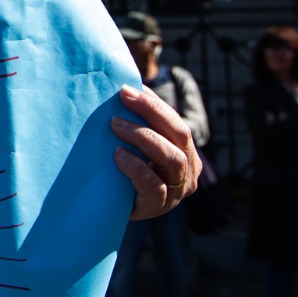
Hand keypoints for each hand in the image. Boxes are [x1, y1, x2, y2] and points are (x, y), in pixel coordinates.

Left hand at [111, 84, 202, 220]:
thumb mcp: (135, 144)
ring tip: (115, 126)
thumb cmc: (123, 170)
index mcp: (186, 151)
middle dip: (151, 113)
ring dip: (143, 137)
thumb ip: (138, 122)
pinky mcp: (158, 208)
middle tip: (122, 100)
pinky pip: (155, 186)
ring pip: (173, 159)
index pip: (176, 122)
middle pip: (180, 134)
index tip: (127, 89)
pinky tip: (117, 155)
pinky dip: (136, 167)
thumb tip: (125, 87)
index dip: (153, 104)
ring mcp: (176, 192)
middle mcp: (188, 171)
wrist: (109, 208)